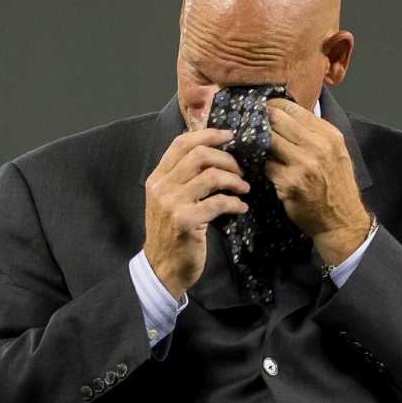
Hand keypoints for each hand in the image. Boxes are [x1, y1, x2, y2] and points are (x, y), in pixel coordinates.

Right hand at [143, 127, 248, 298]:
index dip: (208, 134)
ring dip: (234, 180)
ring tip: (244, 188)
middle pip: (199, 155)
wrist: (163, 268)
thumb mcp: (169, 202)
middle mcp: (162, 187)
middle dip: (227, 159)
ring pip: (211, 176)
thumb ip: (183, 179)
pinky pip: (219, 202)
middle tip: (241, 170)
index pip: (181, 143)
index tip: (230, 136)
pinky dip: (235, 203)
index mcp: (157, 178)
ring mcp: (172, 204)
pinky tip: (241, 207)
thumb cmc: (172, 234)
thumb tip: (214, 156)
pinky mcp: (186, 221)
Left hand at [265, 97, 371, 265]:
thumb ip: (314, 133)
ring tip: (250, 142)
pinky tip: (259, 165)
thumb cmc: (336, 184)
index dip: (273, 105)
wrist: (341, 220)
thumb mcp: (335, 152)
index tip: (262, 108)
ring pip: (267, 140)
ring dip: (257, 142)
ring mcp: (303, 164)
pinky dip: (260, 165)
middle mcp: (318, 146)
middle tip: (249, 121)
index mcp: (329, 135)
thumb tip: (284, 114)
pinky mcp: (288, 183)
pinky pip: (265, 165)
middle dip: (260, 119)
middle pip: (277, 120)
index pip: (293, 108)